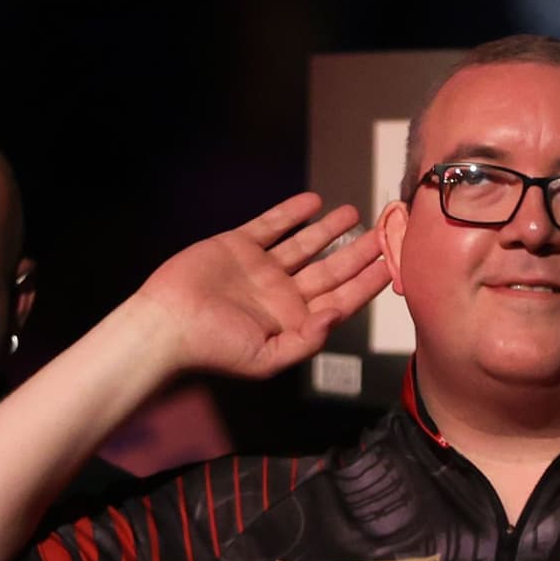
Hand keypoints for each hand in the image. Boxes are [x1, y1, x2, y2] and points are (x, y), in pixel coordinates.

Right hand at [126, 195, 391, 384]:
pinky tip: (313, 202)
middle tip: (385, 233)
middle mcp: (282, 294)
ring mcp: (260, 268)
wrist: (167, 325)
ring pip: (305, 244)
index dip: (367, 283)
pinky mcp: (238, 247)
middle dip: (358, 253)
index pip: (341, 299)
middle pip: (330, 269)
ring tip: (355, 213)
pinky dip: (291, 213)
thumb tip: (337, 314)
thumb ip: (307, 340)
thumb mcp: (267, 358)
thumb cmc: (214, 349)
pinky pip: (271, 226)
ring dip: (330, 230)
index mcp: (293, 321)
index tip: (392, 264)